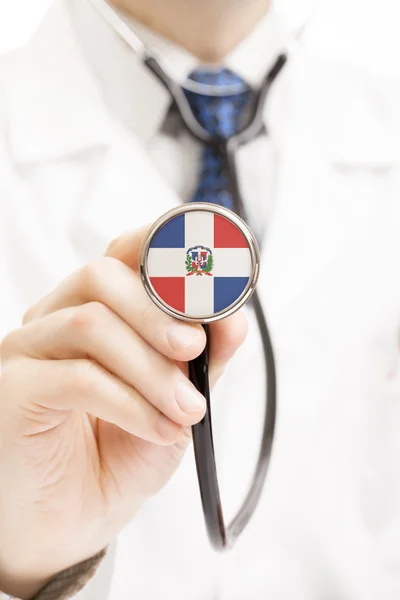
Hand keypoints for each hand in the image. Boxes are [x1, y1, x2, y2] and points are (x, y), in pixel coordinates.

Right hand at [0, 227, 246, 598]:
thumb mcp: (178, 399)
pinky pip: (76, 377)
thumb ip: (204, 357)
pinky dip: (130, 402)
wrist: (74, 519)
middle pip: (101, 277)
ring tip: (186, 410)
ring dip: (151, 368)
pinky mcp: (13, 391)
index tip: (208, 267)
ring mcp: (27, 351)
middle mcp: (55, 319)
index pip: (122, 254)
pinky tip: (157, 428)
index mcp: (95, 309)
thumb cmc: (121, 451)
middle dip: (159, 311)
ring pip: (90, 323)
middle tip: (194, 351)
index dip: (162, 246)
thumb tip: (233, 317)